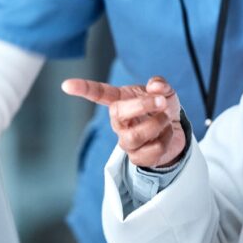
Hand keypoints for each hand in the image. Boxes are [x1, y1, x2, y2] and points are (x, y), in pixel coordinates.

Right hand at [61, 76, 185, 168]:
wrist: (175, 131)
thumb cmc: (162, 108)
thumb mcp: (164, 91)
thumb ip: (160, 85)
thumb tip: (155, 86)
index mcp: (121, 100)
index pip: (99, 94)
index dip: (83, 89)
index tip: (66, 85)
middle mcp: (119, 122)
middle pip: (118, 113)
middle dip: (142, 105)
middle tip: (161, 101)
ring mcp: (126, 141)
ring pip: (135, 135)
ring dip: (157, 124)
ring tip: (166, 118)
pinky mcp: (137, 158)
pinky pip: (152, 151)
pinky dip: (166, 139)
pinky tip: (166, 134)